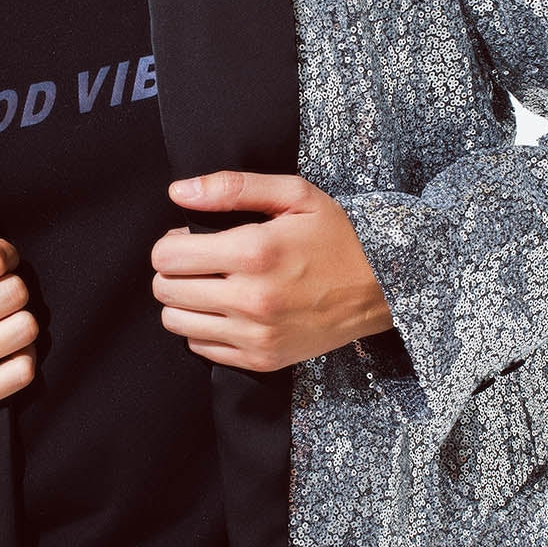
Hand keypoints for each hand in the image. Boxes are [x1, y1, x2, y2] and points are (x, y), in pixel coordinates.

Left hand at [151, 170, 394, 371]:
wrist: (382, 288)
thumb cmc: (338, 236)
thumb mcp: (295, 195)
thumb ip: (233, 187)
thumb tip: (178, 191)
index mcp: (255, 252)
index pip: (166, 256)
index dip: (171, 242)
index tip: (190, 239)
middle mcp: (251, 298)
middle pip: (165, 290)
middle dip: (173, 271)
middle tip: (201, 262)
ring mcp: (256, 335)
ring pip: (175, 322)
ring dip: (184, 301)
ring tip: (211, 286)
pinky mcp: (262, 359)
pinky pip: (200, 347)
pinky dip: (204, 328)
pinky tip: (228, 311)